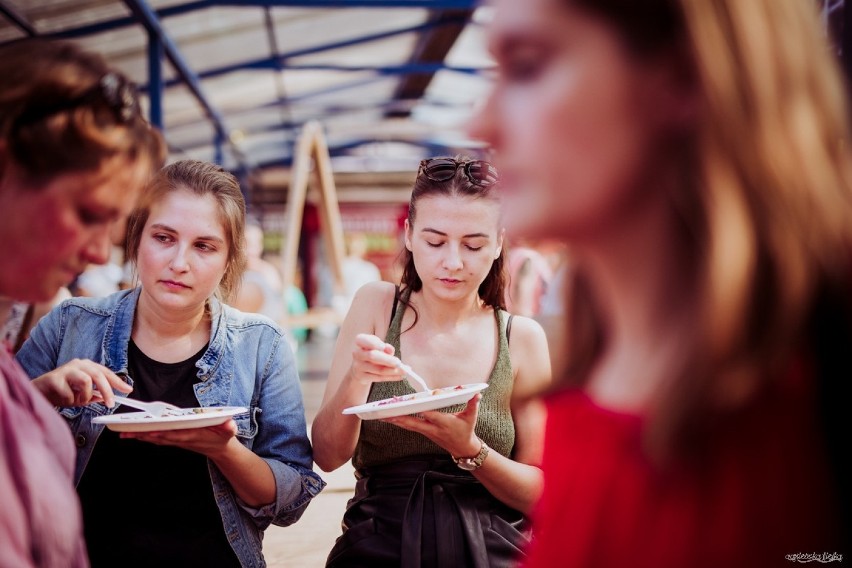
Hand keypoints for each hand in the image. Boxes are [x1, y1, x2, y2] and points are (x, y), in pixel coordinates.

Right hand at [31, 358, 131, 407]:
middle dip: (107, 390)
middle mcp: (78, 364)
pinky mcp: (54, 378)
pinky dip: (69, 400)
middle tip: (111, 404)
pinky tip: (63, 400)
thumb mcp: (82, 395)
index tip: (128, 390)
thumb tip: (110, 397)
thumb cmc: (62, 392)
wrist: (38, 393)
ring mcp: (65, 369)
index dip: (118, 382)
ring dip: (84, 396)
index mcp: (86, 366)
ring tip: (76, 401)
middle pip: (98, 375)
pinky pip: (69, 393)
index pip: (106, 372)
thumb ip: (96, 395)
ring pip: (86, 381)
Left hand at [119, 419, 237, 458]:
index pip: (176, 435)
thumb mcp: (229, 432)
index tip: (152, 432)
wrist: (219, 450)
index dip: (164, 434)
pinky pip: (157, 439)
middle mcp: (181, 439)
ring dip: (140, 437)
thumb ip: (229, 428)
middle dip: (144, 435)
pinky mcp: (174, 440)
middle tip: (127, 432)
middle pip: (160, 437)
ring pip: (155, 439)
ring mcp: (176, 441)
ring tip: (123, 433)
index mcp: (193, 436)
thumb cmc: (222, 438)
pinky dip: (145, 436)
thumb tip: (230, 424)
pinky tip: (134, 434)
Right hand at [348, 333, 405, 386]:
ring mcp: (358, 366)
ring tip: (404, 371)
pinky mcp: (362, 377)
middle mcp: (357, 353)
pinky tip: (400, 376)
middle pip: (372, 356)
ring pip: (378, 369)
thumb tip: (389, 349)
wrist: (361, 369)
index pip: (362, 339)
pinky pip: (379, 378)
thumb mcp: (380, 348)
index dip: (373, 343)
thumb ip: (386, 348)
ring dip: (393, 371)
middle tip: (399, 363)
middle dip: (387, 360)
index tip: (383, 346)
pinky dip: (391, 377)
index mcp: (360, 342)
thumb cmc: (374, 354)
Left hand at [383, 393, 482, 457]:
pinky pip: (410, 427)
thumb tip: (477, 393)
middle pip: (414, 423)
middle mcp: (433, 428)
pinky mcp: (424, 432)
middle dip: (400, 418)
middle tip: (387, 413)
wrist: (462, 448)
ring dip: (396, 421)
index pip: (432, 416)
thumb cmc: (466, 431)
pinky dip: (400, 422)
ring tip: (382, 415)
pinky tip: (390, 418)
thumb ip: (473, 405)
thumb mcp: (471, 418)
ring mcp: (427, 431)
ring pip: (409, 426)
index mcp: (444, 423)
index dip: (423, 411)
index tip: (414, 405)